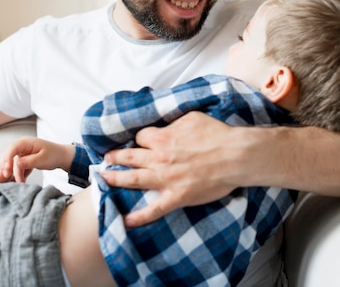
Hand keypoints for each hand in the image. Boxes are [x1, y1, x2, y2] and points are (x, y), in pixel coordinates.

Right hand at [0, 137, 74, 182]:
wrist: (61, 157)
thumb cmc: (54, 155)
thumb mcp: (43, 159)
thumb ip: (29, 161)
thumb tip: (16, 164)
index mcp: (26, 142)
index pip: (12, 149)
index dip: (7, 159)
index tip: (6, 170)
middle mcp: (21, 147)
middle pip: (8, 157)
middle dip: (6, 168)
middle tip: (7, 177)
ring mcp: (21, 154)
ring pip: (11, 165)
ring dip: (13, 174)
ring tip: (20, 182)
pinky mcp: (22, 161)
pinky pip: (16, 169)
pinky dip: (17, 175)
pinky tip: (21, 181)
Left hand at [101, 111, 237, 226]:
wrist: (235, 156)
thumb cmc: (217, 134)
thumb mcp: (191, 118)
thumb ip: (173, 123)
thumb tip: (165, 125)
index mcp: (162, 138)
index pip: (140, 138)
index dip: (138, 139)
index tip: (137, 142)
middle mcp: (159, 158)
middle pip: (129, 157)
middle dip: (115, 157)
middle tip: (105, 158)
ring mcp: (166, 179)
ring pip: (133, 180)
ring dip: (116, 179)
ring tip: (104, 178)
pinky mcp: (176, 197)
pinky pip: (154, 209)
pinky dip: (139, 217)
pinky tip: (127, 221)